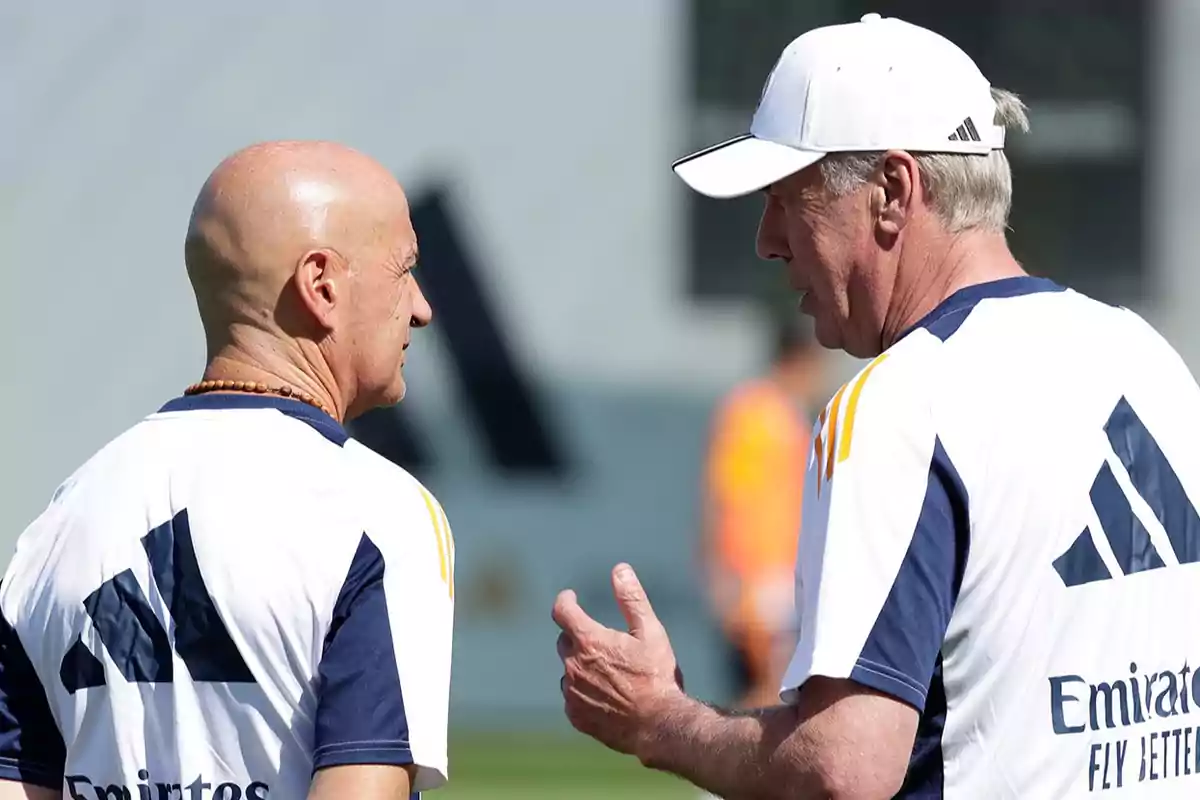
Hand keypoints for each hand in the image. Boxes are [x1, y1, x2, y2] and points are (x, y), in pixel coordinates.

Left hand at [552, 563, 685, 758]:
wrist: (658, 725)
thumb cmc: (657, 676)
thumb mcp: (650, 631)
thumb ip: (632, 599)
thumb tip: (619, 570)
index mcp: (589, 641)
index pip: (562, 611)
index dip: (565, 600)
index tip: (571, 597)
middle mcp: (573, 666)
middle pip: (565, 641)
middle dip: (579, 636)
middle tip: (604, 642)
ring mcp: (572, 693)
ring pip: (569, 670)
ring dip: (581, 666)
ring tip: (610, 674)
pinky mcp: (575, 715)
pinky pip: (572, 696)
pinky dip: (583, 691)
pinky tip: (607, 696)